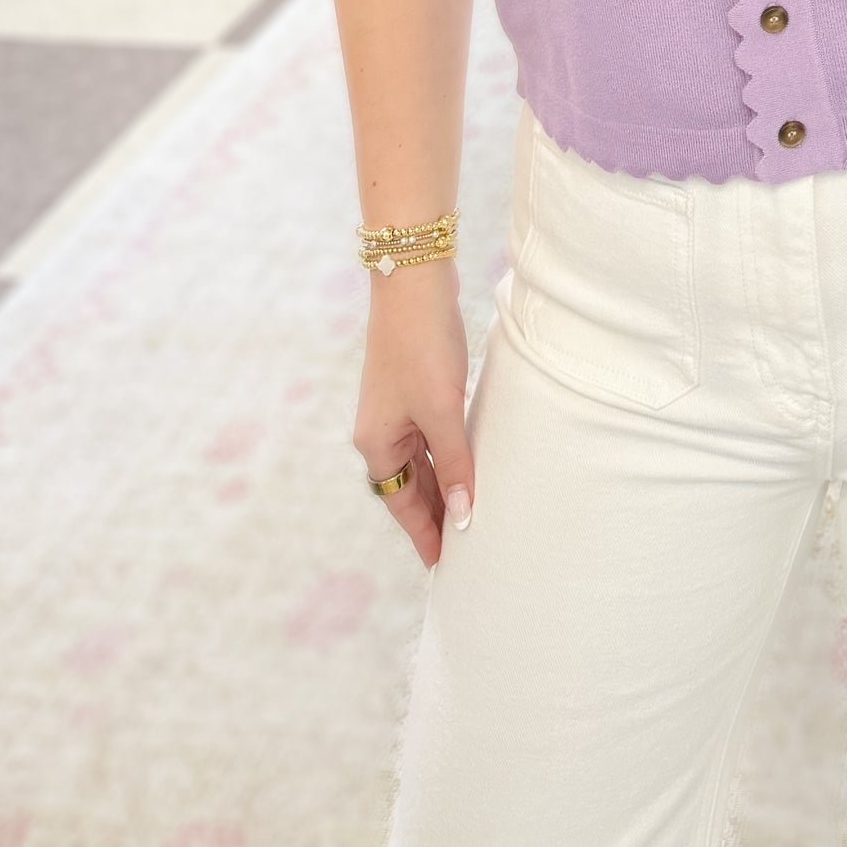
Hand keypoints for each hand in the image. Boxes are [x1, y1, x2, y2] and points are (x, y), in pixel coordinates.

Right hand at [353, 261, 473, 569]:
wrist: (414, 281)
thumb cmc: (423, 346)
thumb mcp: (442, 410)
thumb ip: (455, 463)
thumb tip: (466, 513)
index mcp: (377, 443)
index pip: (402, 504)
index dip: (424, 533)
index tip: (442, 565)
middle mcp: (381, 430)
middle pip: (410, 486)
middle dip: (434, 514)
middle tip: (464, 547)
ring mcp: (396, 408)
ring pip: (422, 461)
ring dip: (443, 484)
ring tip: (469, 512)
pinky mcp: (415, 387)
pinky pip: (431, 436)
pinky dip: (447, 454)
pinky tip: (467, 462)